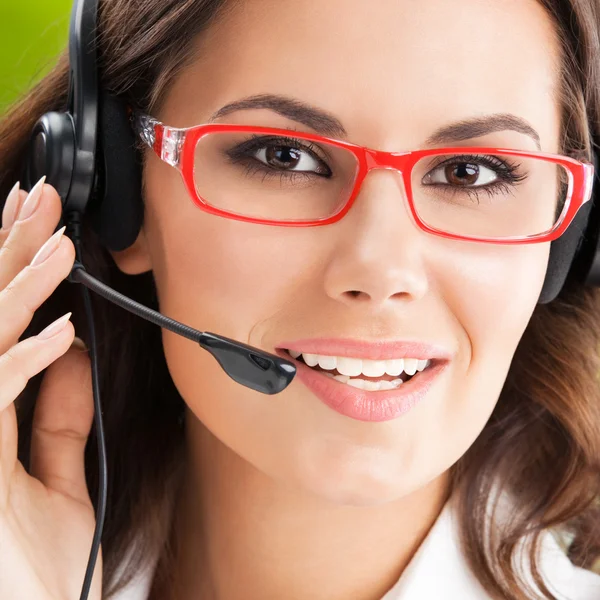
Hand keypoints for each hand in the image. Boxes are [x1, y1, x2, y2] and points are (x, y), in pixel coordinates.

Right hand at [0, 178, 101, 598]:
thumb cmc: (34, 568)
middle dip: (9, 254)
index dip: (11, 271)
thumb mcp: (55, 476)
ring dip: (21, 291)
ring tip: (58, 243)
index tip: (37, 228)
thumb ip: (57, 413)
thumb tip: (68, 346)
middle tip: (38, 201)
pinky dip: (26, 366)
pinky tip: (61, 333)